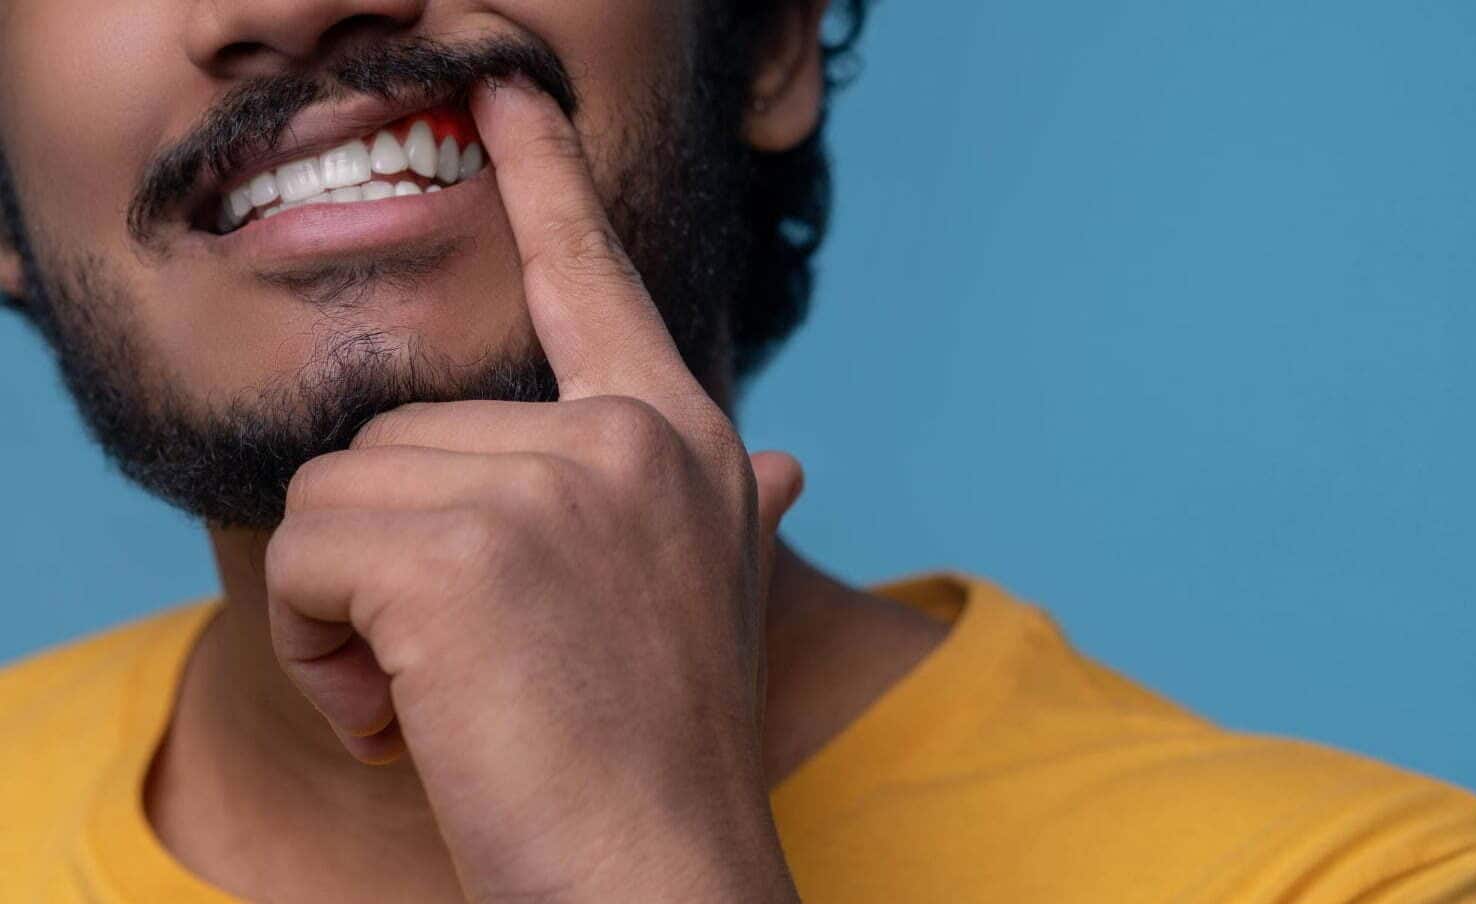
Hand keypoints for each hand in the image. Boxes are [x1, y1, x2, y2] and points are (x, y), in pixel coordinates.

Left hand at [263, 78, 804, 902]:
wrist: (660, 880)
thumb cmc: (660, 750)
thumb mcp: (700, 596)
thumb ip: (716, 500)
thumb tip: (780, 454)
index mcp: (674, 441)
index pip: (592, 280)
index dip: (547, 183)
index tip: (505, 90)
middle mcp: (626, 439)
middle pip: (399, 436)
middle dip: (390, 568)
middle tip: (462, 674)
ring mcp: (554, 485)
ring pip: (338, 497)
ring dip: (347, 616)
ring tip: (442, 699)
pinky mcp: (464, 554)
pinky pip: (303, 558)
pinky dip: (314, 650)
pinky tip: (403, 719)